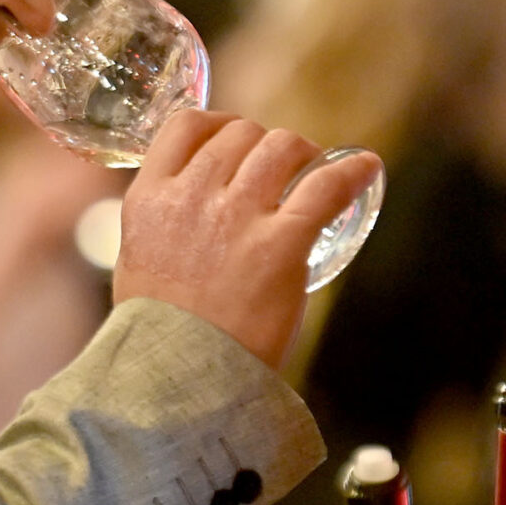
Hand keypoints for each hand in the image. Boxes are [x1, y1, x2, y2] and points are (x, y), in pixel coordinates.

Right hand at [112, 111, 381, 368]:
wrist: (179, 380)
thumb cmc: (160, 334)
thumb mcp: (138, 261)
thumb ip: (162, 227)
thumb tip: (190, 214)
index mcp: (150, 199)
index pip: (187, 125)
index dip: (218, 123)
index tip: (234, 137)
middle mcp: (192, 196)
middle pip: (240, 133)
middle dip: (264, 144)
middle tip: (283, 167)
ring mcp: (237, 217)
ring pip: (281, 147)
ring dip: (303, 153)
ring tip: (315, 170)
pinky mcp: (281, 244)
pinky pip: (326, 187)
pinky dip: (352, 171)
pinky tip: (367, 167)